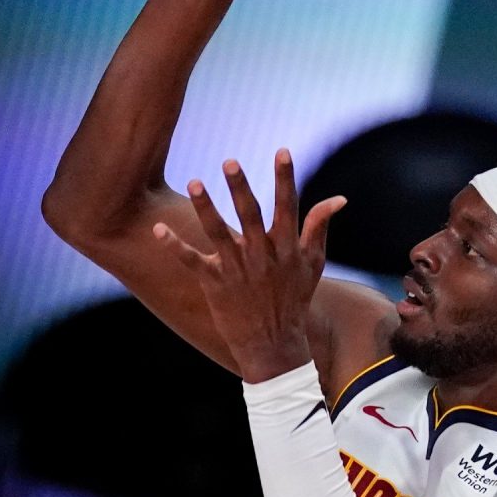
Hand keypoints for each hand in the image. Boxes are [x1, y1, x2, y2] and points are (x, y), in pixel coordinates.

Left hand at [154, 150, 344, 382]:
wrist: (274, 344)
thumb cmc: (294, 299)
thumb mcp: (313, 264)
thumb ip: (320, 228)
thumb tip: (339, 198)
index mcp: (286, 248)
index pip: (287, 206)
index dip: (285, 178)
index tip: (282, 152)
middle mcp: (261, 256)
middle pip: (250, 215)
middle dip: (241, 188)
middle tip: (230, 161)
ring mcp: (237, 269)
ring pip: (218, 233)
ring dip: (206, 207)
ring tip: (194, 182)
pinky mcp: (214, 284)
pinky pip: (191, 261)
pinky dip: (174, 246)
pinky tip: (158, 229)